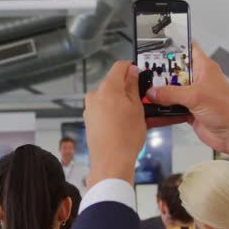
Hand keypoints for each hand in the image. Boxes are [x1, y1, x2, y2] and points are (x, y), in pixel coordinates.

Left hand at [84, 61, 146, 188]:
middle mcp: (95, 95)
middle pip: (112, 83)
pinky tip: (121, 125)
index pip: (119, 67)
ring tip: (131, 117)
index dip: (130, 68)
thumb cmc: (127, 135)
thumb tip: (131, 71)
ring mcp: (89, 108)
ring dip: (119, 102)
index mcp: (108, 88)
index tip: (140, 75)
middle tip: (140, 101)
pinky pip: (102, 110)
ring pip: (107, 98)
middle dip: (125, 89)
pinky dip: (111, 113)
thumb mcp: (137, 108)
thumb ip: (133, 86)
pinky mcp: (88, 121)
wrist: (111, 162)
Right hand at [146, 43, 228, 172]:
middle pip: (175, 72)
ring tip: (145, 91)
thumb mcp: (195, 96)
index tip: (156, 48)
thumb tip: (152, 92)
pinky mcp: (190, 110)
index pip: (187, 50)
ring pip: (172, 90)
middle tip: (145, 73)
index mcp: (204, 68)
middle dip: (161, 73)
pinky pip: (172, 106)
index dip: (173, 47)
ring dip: (161, 92)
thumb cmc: (225, 110)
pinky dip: (164, 108)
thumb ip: (171, 93)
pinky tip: (154, 108)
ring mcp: (194, 95)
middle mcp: (198, 80)